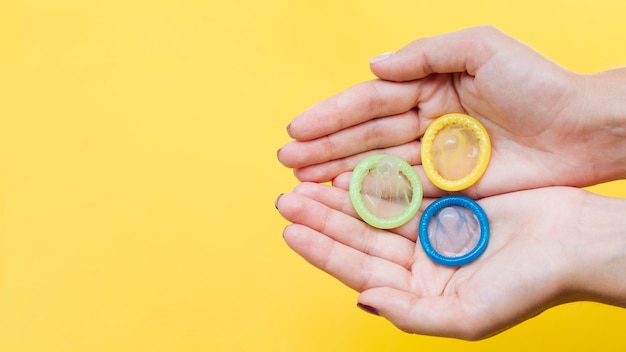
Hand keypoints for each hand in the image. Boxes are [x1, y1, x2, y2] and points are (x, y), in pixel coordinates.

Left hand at [276, 182, 625, 338]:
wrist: (577, 242)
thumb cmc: (530, 285)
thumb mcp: (469, 316)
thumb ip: (411, 315)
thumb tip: (362, 302)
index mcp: (420, 293)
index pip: (360, 272)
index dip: (324, 252)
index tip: (290, 233)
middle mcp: (420, 264)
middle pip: (360, 240)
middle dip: (322, 221)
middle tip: (287, 200)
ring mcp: (431, 231)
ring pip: (374, 213)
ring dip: (340, 200)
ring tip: (305, 184)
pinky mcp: (445, 203)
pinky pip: (401, 191)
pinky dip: (374, 181)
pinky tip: (348, 171)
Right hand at [278, 26, 625, 197]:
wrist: (583, 129)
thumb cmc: (537, 82)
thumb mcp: (481, 49)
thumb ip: (424, 54)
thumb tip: (373, 65)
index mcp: (428, 84)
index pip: (370, 100)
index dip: (332, 114)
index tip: (296, 128)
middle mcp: (424, 120)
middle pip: (366, 136)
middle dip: (324, 147)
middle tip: (286, 161)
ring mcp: (434, 155)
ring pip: (377, 165)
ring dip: (339, 173)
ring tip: (302, 182)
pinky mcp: (449, 185)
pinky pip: (403, 190)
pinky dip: (372, 195)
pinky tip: (342, 198)